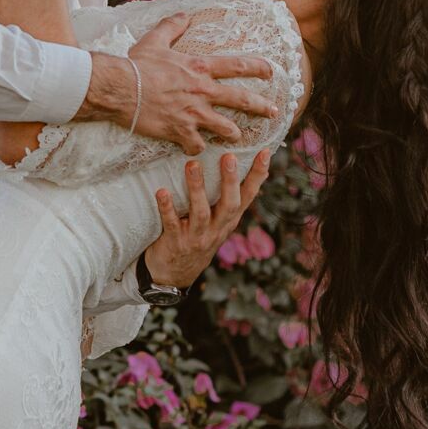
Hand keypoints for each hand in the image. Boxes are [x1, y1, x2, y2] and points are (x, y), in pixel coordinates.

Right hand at [121, 13, 279, 153]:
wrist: (120, 89)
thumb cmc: (136, 64)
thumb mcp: (155, 40)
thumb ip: (172, 27)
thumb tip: (183, 15)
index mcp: (199, 68)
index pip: (237, 66)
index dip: (257, 68)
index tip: (271, 72)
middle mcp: (203, 91)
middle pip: (242, 100)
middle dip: (261, 107)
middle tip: (274, 112)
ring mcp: (194, 114)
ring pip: (226, 129)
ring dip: (233, 134)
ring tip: (236, 137)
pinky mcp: (181, 132)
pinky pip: (197, 146)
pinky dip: (197, 148)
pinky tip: (194, 149)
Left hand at [143, 149, 272, 287]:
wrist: (175, 276)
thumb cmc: (197, 238)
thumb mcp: (217, 223)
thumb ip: (225, 200)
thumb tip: (235, 164)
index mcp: (228, 221)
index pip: (248, 196)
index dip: (258, 176)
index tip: (265, 153)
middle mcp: (217, 229)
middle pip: (229, 204)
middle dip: (230, 181)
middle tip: (228, 156)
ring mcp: (197, 237)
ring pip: (201, 212)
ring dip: (196, 188)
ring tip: (193, 165)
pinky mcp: (175, 242)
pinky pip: (172, 223)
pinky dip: (167, 207)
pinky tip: (162, 192)